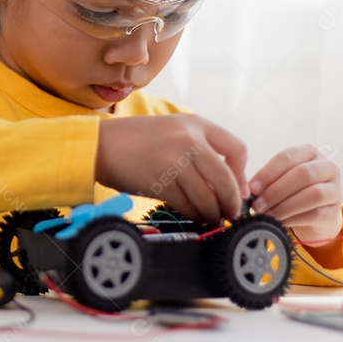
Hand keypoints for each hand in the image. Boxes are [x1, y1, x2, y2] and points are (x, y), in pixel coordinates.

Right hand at [96, 114, 247, 223]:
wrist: (100, 145)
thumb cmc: (135, 140)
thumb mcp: (172, 130)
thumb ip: (199, 147)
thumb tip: (226, 182)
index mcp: (195, 123)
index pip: (236, 149)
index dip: (242, 174)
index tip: (239, 188)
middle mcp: (188, 139)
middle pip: (225, 178)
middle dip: (232, 201)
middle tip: (231, 213)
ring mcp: (174, 161)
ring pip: (207, 196)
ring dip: (213, 212)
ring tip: (211, 218)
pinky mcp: (160, 182)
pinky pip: (188, 205)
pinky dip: (195, 214)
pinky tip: (194, 216)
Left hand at [249, 145, 342, 245]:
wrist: (315, 217)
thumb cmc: (292, 192)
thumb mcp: (281, 180)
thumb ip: (267, 181)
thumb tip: (247, 189)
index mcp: (310, 153)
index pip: (287, 157)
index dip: (268, 172)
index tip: (251, 188)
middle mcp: (327, 167)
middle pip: (303, 174)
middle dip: (276, 190)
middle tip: (257, 204)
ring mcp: (335, 189)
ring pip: (313, 194)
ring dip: (286, 205)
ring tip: (267, 214)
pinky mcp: (335, 211)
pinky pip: (316, 214)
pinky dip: (294, 219)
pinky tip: (279, 223)